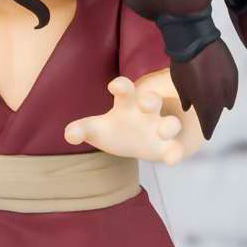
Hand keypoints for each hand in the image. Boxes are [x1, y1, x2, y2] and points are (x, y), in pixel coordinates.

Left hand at [64, 76, 186, 166]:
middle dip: (150, 100)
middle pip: (151, 101)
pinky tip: (171, 160)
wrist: (140, 141)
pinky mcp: (170, 146)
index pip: (125, 90)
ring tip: (163, 131)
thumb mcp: (97, 129)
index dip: (121, 86)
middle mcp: (147, 112)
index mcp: (127, 103)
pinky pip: (177, 148)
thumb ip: (81, 129)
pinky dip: (175, 154)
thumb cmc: (116, 129)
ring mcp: (161, 128)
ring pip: (170, 123)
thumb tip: (69, 135)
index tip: (115, 86)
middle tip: (146, 103)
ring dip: (169, 126)